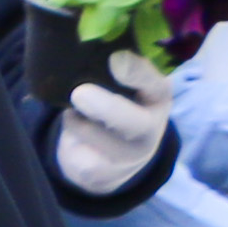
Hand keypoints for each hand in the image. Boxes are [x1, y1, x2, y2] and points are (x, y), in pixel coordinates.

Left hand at [54, 52, 173, 195]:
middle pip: (132, 123)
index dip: (136, 74)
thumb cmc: (120, 106)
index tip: (115, 60)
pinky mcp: (98, 173)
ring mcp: (126, 157)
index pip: (156, 87)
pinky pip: (75, 150)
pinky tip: (77, 131)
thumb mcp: (128, 85)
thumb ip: (121, 67)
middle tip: (80, 94)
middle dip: (105, 108)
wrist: (113, 160)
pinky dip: (69, 133)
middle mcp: (150, 131)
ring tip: (77, 109)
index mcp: (158, 99)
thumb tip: (105, 53)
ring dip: (75, 117)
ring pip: (91, 133)